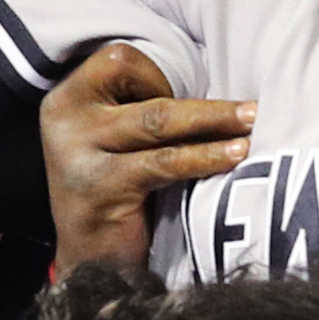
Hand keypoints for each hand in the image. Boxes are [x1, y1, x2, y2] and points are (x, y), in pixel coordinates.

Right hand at [41, 43, 251, 276]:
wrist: (88, 261)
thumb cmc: (114, 191)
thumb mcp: (114, 137)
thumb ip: (140, 106)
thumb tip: (213, 78)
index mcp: (68, 97)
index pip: (119, 58)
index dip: (158, 73)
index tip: (183, 99)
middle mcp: (65, 120)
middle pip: (147, 96)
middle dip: (207, 106)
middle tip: (253, 109)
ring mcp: (77, 155)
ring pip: (158, 122)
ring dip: (213, 122)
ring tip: (251, 126)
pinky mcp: (99, 189)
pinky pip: (163, 162)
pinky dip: (204, 156)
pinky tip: (233, 155)